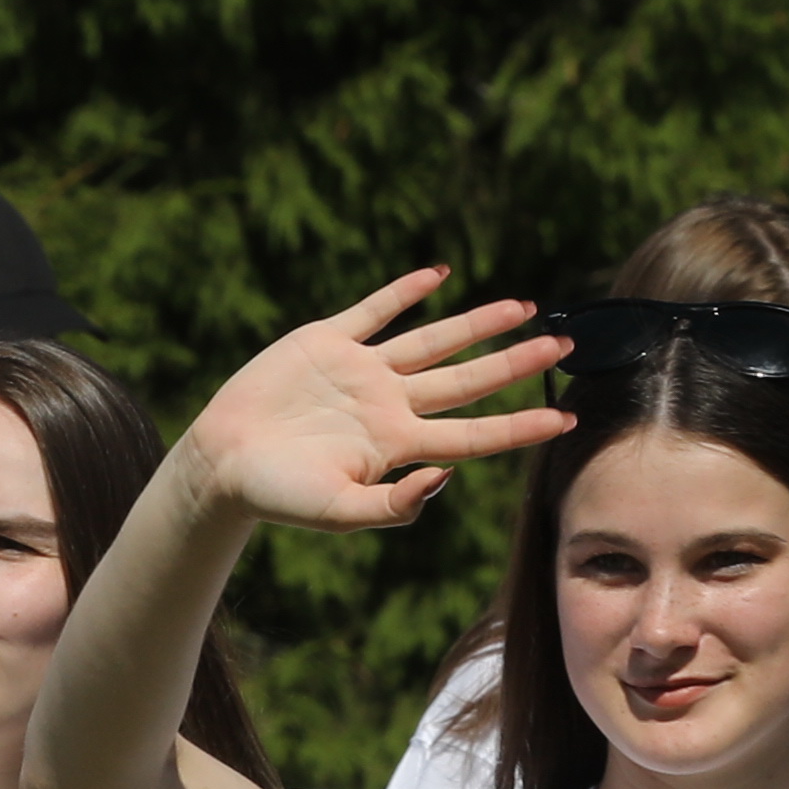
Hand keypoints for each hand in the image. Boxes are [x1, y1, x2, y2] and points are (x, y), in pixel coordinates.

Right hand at [186, 275, 572, 534]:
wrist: (222, 462)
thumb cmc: (279, 496)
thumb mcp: (340, 512)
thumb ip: (396, 505)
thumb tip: (448, 475)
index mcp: (398, 444)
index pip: (475, 433)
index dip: (521, 425)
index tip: (566, 418)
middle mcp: (389, 403)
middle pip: (468, 379)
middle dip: (516, 363)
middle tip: (564, 346)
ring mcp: (361, 370)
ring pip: (434, 340)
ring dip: (478, 323)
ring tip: (523, 308)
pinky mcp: (327, 341)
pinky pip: (376, 310)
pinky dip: (406, 291)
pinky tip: (439, 275)